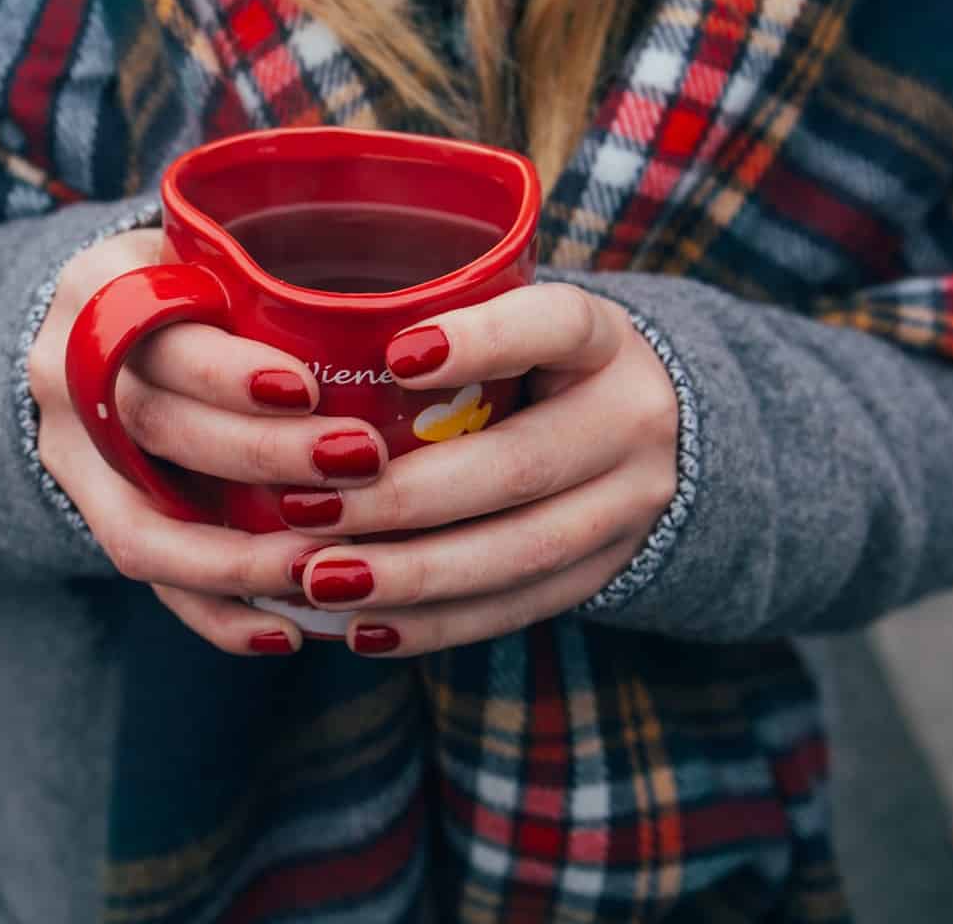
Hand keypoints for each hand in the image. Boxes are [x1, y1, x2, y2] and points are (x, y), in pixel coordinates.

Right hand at [25, 229, 389, 655]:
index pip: (158, 334)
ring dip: (241, 559)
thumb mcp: (214, 251)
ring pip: (143, 526)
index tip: (309, 388)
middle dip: (262, 457)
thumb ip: (275, 275)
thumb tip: (420, 313)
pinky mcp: (88, 514)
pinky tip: (286, 632)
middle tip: (360, 463)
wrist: (100, 327)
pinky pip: (148, 579)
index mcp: (101, 289)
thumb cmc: (196, 281)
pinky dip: (217, 613)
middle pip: (157, 428)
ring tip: (329, 570)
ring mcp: (68, 453)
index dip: (228, 373)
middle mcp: (66, 371)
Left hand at [283, 283, 679, 655]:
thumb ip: (443, 327)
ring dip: (412, 574)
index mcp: (603, 340)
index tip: (395, 356)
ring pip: (521, 552)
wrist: (649, 432)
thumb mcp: (516, 325)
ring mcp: (629, 506)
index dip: (483, 342)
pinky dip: (436, 623)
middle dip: (405, 497)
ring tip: (322, 580)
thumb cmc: (538, 363)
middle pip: (520, 466)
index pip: (557, 326)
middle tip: (306, 510)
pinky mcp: (606, 571)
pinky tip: (364, 628)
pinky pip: (518, 606)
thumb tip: (303, 346)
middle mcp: (631, 420)